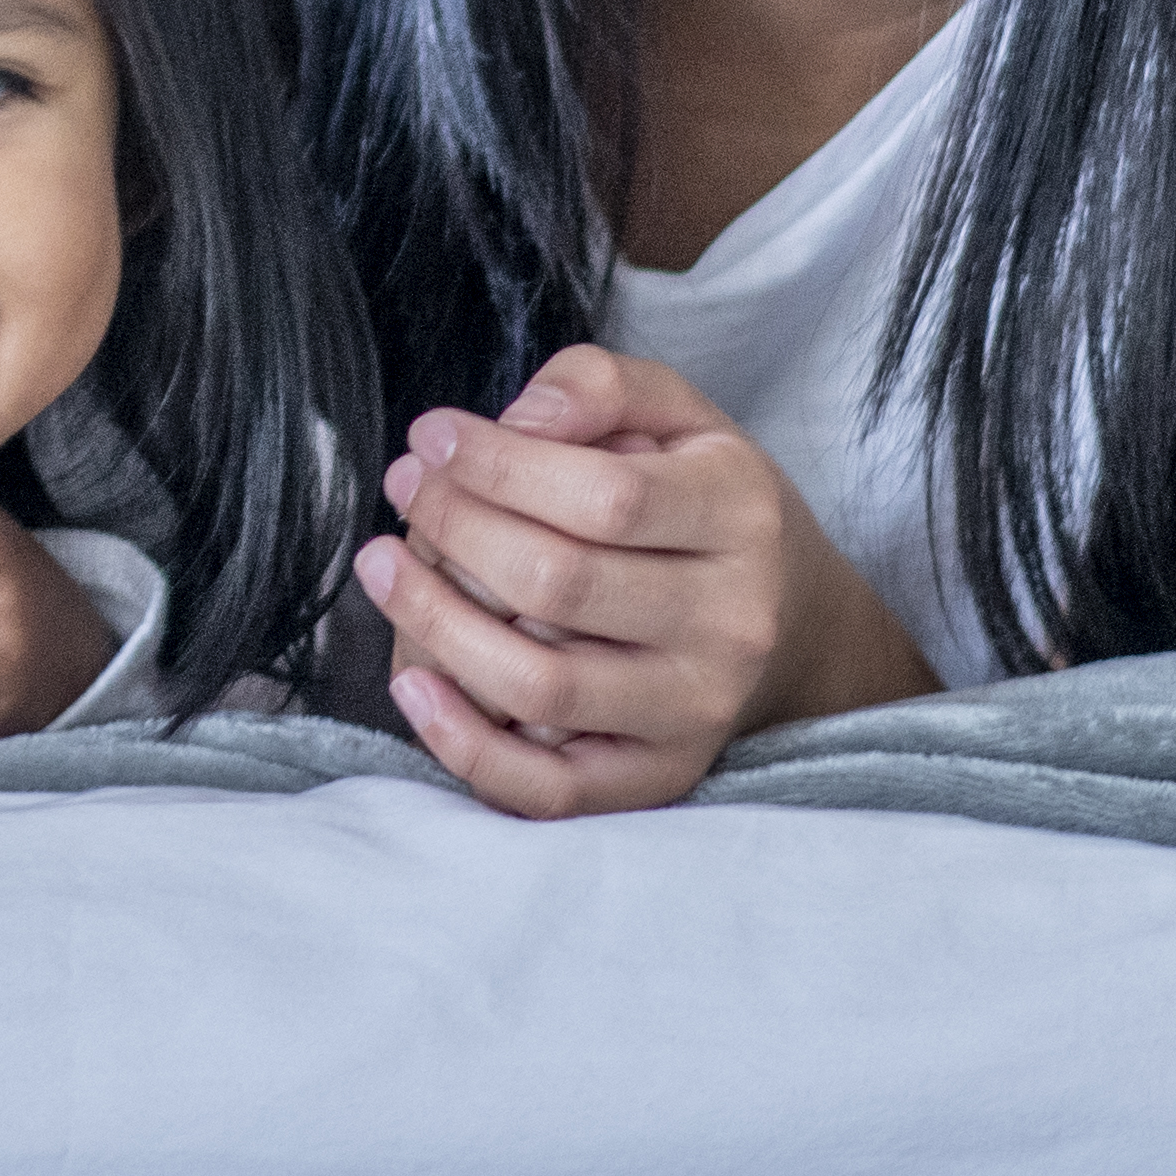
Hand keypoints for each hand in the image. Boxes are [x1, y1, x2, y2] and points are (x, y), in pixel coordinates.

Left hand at [349, 346, 913, 817]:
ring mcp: (695, 711)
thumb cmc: (703, 506)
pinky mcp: (657, 778)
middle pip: (560, 585)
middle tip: (405, 488)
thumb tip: (517, 421)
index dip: (498, 464)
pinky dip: (466, 745)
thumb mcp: (679, 416)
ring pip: (542, 685)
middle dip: (455, 528)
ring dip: (436, 623)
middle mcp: (730, 623)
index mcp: (741, 516)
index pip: (605, 497)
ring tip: (380, 567)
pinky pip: (548, 788)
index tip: (431, 436)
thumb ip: (599, 387)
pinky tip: (412, 681)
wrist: (795, 625)